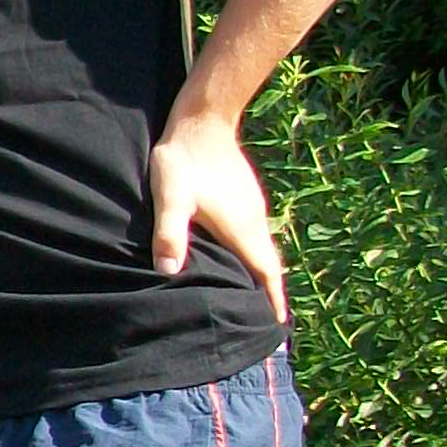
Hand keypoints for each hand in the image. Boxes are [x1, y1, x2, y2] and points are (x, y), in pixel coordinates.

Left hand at [149, 110, 286, 320]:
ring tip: (252, 297)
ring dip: (260, 273)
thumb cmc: (184, 159)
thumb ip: (170, 230)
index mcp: (243, 228)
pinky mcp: (243, 197)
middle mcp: (255, 220)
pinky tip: (235, 259)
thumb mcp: (171, 197)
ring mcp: (252, 207)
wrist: (202, 119)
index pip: (266, 272)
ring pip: (261, 249)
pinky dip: (251, 254)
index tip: (277, 326)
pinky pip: (254, 235)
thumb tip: (169, 270)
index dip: (272, 300)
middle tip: (264, 323)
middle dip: (268, 293)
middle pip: (268, 265)